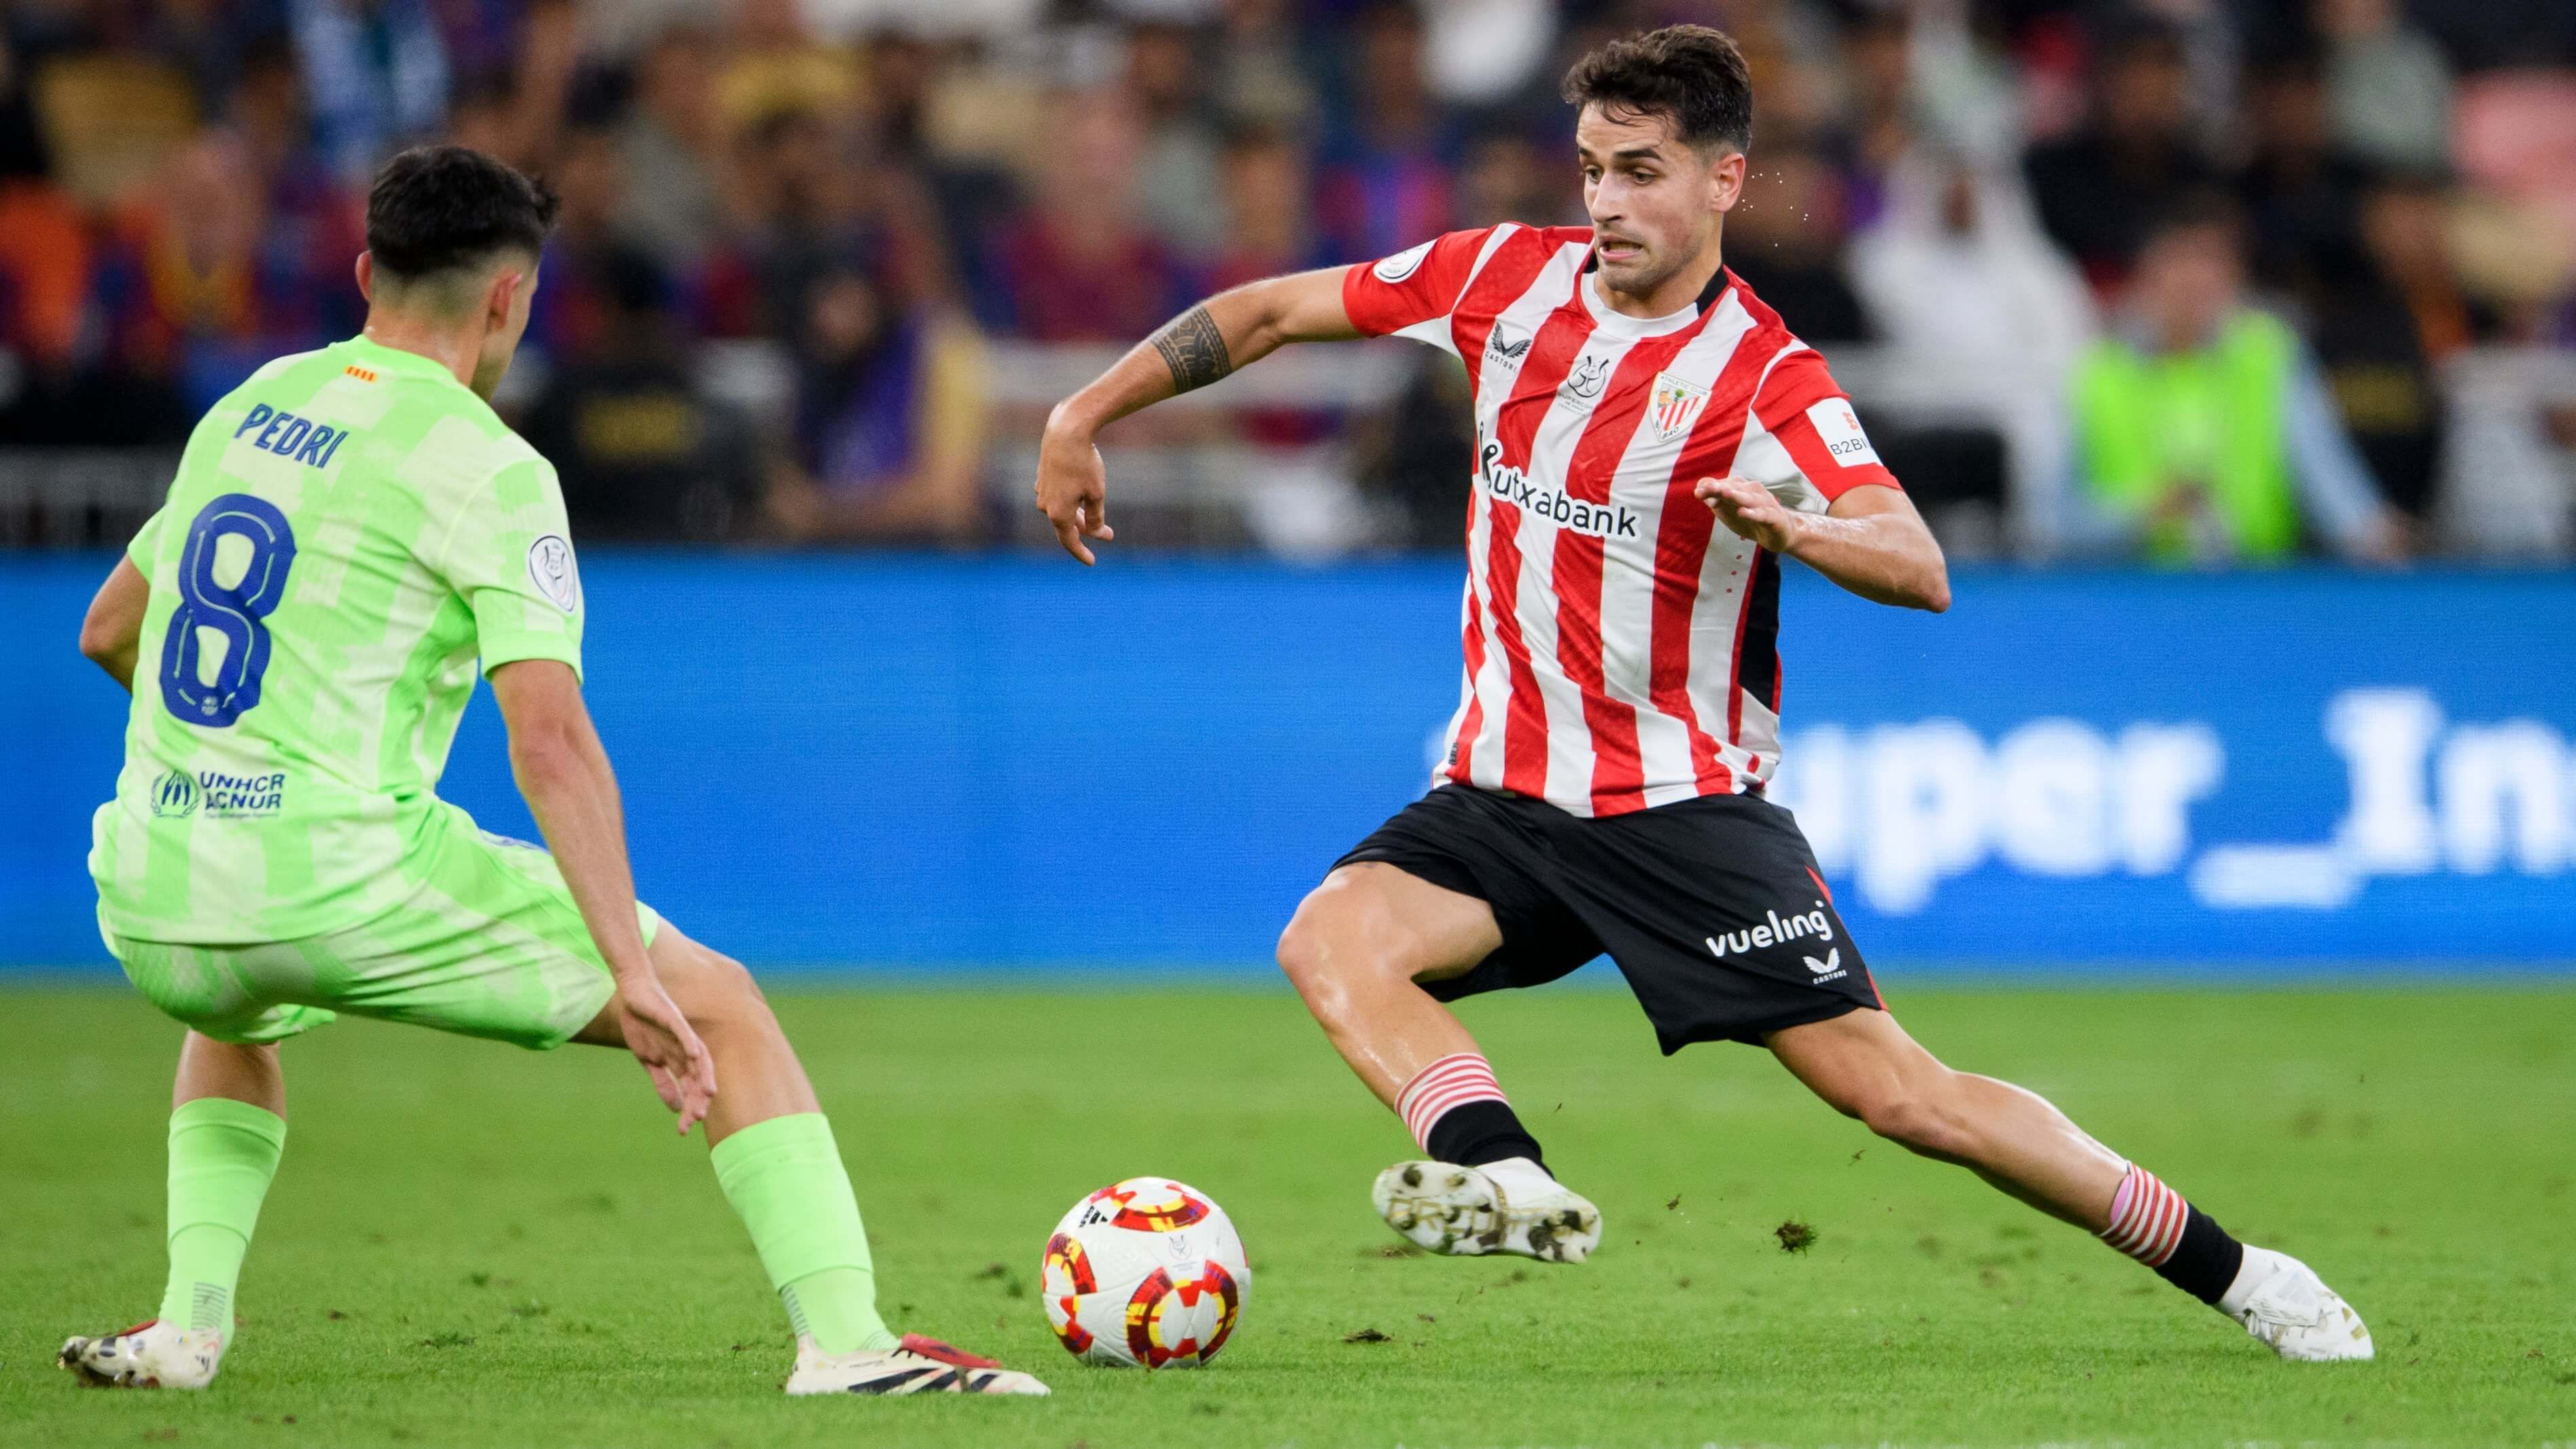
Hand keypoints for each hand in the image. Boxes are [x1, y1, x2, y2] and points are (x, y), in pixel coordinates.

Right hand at [614, 970, 715, 1134]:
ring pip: (698, 1059)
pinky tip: (695, 1055)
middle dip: (697, 1099)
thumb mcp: (651, 1061)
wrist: (635, 996)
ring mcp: (682, 1035)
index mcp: (680, 1061)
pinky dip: (690, 1043)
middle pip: (697, 1078)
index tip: (684, 1129)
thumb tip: (675, 1107)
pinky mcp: (673, 1018)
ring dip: (702, 1076)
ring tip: (708, 1094)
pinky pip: (685, 1032)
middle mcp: (686, 1050)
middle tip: (695, 1119)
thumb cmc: (645, 1027)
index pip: (690, 1088)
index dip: (689, 1107)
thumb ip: (663, 1083)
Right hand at [1034, 415, 1115, 564]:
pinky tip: (1078, 494)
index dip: (1081, 553)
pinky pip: (1057, 496)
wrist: (1065, 432)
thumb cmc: (1084, 463)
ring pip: (1062, 510)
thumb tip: (1097, 534)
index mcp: (1059, 514)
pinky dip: (1069, 500)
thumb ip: (1096, 518)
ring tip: (1094, 512)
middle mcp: (1046, 506)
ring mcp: (1042, 492)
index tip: (1092, 562)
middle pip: (1067, 526)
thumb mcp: (1096, 493)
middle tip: (1108, 534)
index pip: (1070, 542)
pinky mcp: (1042, 478)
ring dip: (1078, 514)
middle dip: (1087, 530)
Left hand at [1696, 476, 1801, 552]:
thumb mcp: (1729, 510)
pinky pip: (1762, 514)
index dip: (1710, 488)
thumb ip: (1714, 499)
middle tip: (1708, 488)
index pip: (1722, 484)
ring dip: (1737, 496)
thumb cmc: (1750, 518)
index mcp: (1740, 488)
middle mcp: (1752, 491)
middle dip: (1720, 488)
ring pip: (1748, 498)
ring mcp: (1764, 503)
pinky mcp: (1773, 517)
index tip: (1697, 493)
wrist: (1780, 533)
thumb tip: (1697, 490)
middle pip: (1734, 488)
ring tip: (1725, 494)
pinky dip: (1753, 513)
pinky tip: (1743, 512)